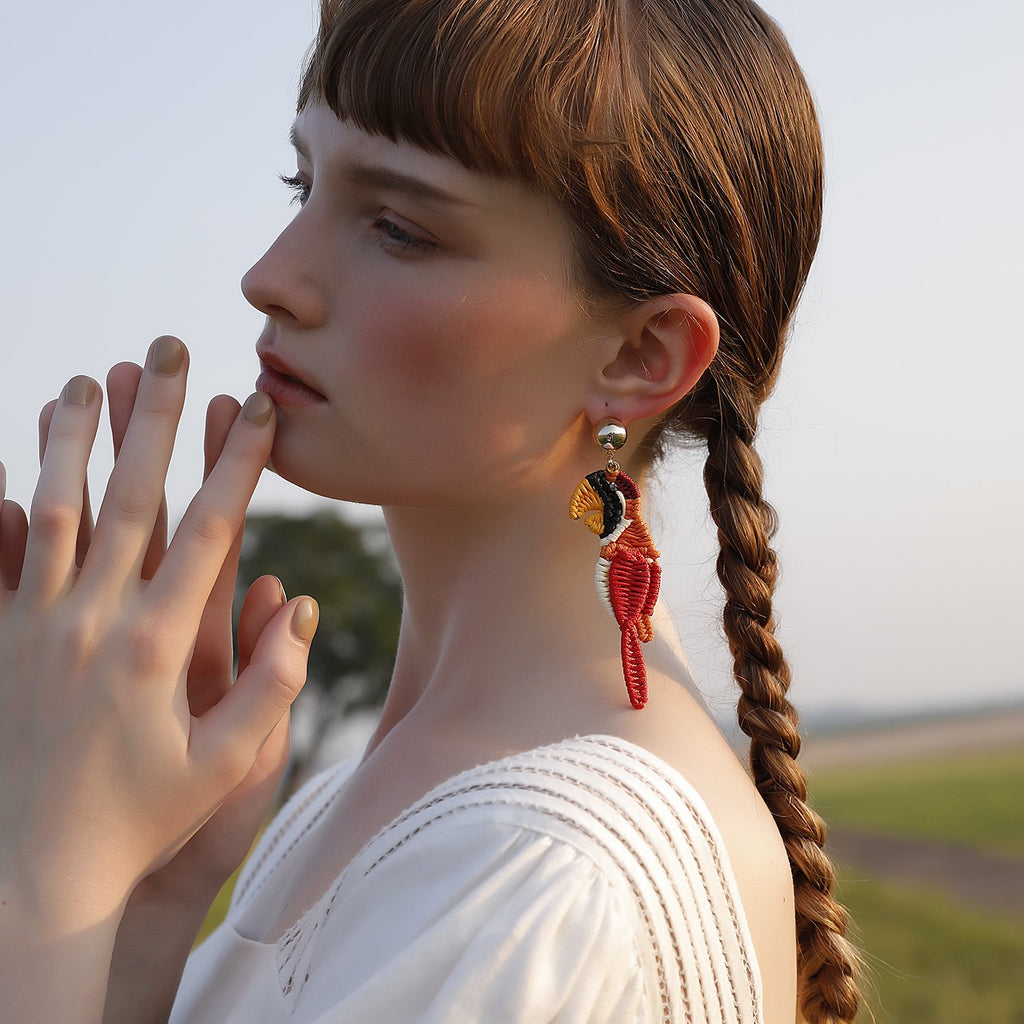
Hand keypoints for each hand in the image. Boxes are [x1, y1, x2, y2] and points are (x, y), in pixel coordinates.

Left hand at [0, 337, 316, 927]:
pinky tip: (9, 464)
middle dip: (155, 418)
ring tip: (86, 377)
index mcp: (159, 648)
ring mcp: (36, 629)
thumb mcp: (225, 768)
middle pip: (132, 499)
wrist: (29, 874)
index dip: (237, 464)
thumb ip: (270, 687)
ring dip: (75, 438)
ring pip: (57, 510)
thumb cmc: (140, 822)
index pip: (210, 533)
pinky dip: (6, 504)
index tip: (255, 408)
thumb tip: (300, 606)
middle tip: (166, 350)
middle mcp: (94, 623)